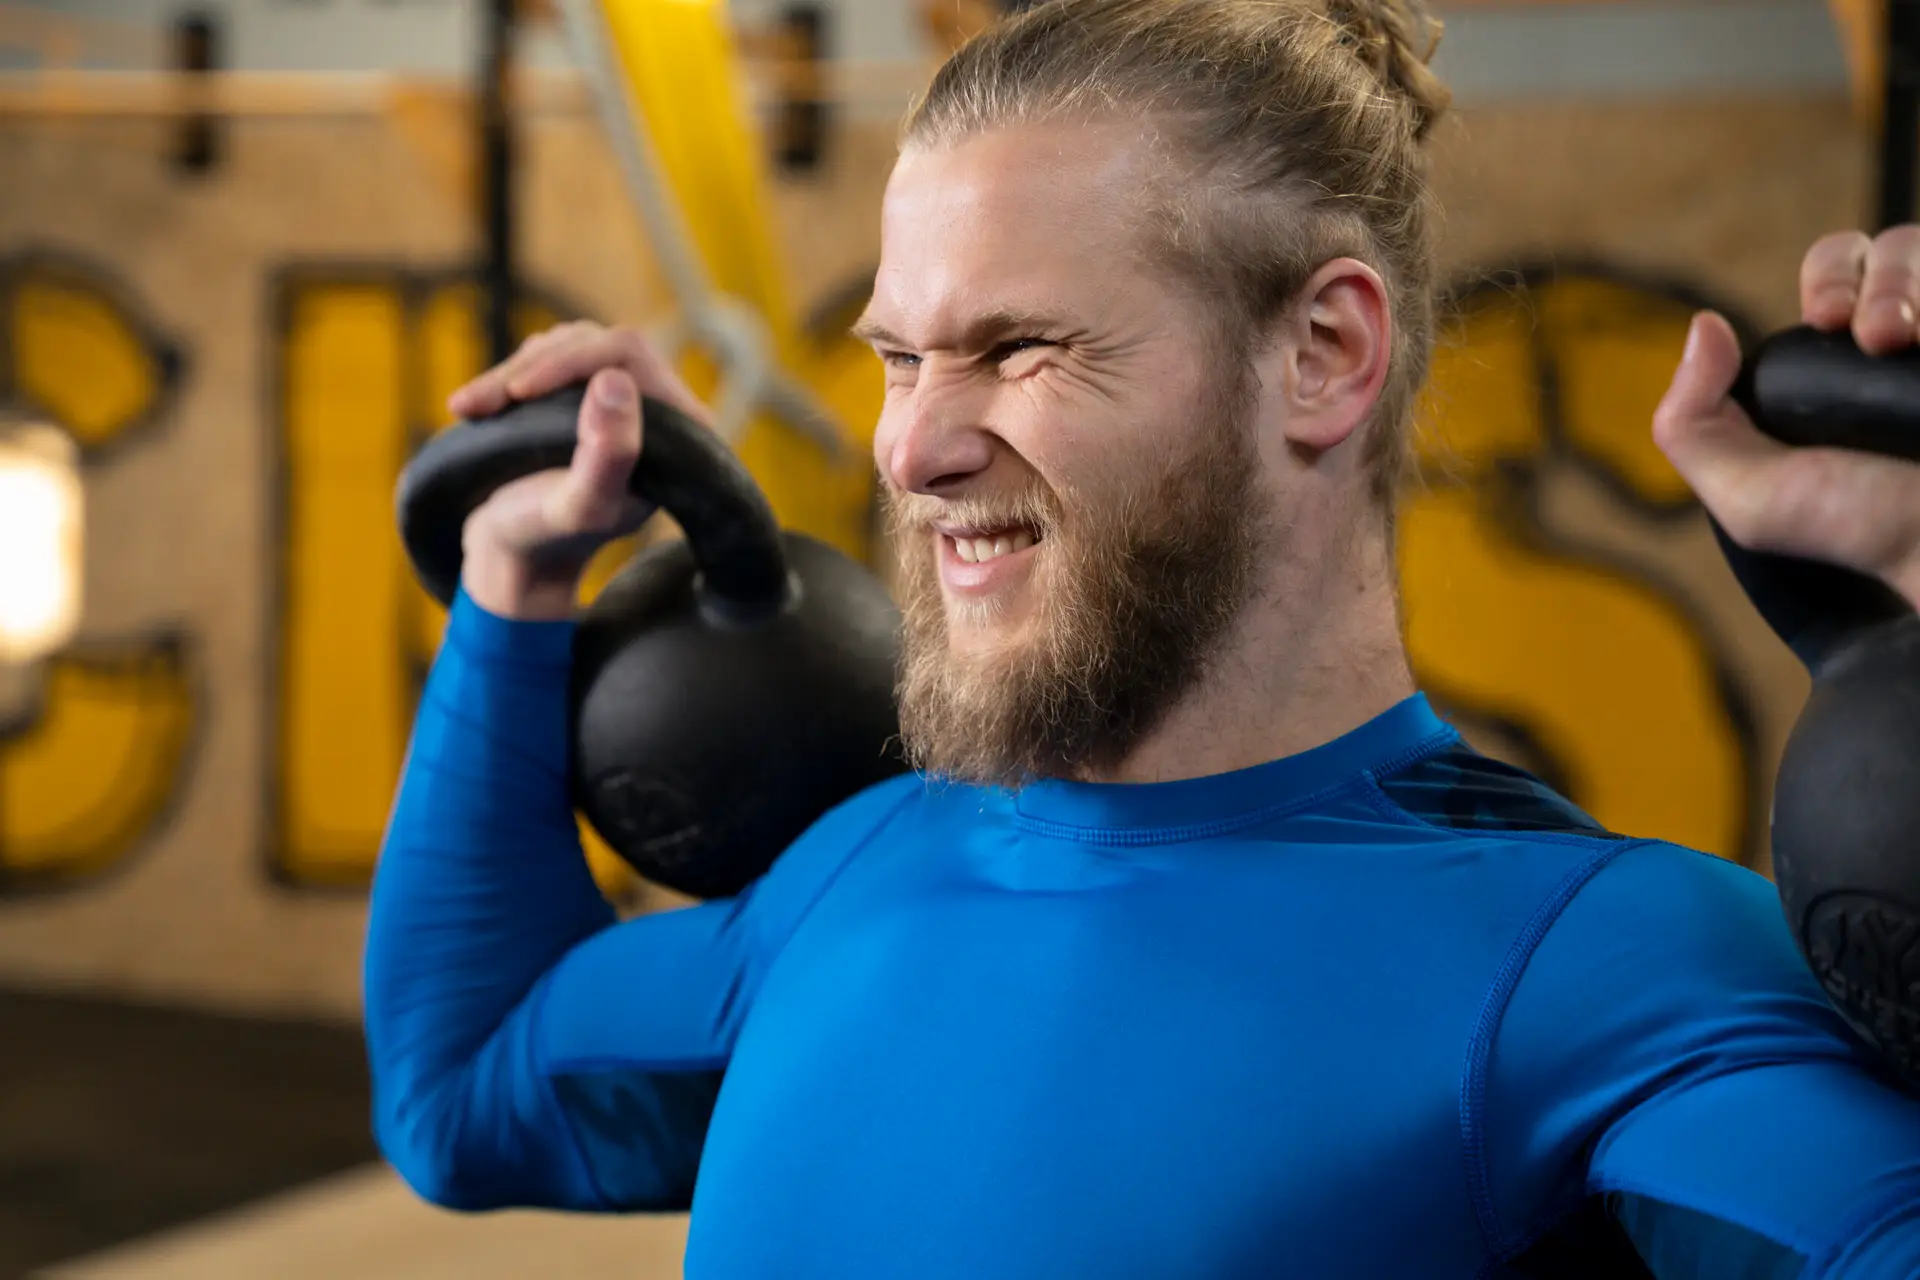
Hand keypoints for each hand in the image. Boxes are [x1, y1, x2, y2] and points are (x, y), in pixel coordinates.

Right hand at [451, 322, 712, 619]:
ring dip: (510, 373)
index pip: (629, 354)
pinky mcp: (584, 391)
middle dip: (531, 367)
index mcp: (678, 429)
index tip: (518, 393)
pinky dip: (505, 377)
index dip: (570, 362)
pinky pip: (547, 356)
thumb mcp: (579, 506)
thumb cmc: (549, 535)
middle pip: (594, 343)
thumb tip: (616, 381)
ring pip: (565, 344)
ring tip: (470, 408)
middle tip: (479, 404)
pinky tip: (478, 406)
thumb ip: (608, 455)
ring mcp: (619, 395)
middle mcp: (658, 405)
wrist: (517, 550)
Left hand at [1653, 226, 1919, 608]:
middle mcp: (1906, 343)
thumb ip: (1691, 421)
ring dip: (1910, 279)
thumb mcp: (1746, 495)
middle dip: (1876, 272)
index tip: (1827, 318)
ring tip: (1905, 339)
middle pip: (1892, 248)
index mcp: (1841, 365)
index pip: (1840, 273)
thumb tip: (1704, 323)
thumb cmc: (1856, 530)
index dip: (1831, 276)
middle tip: (1874, 331)